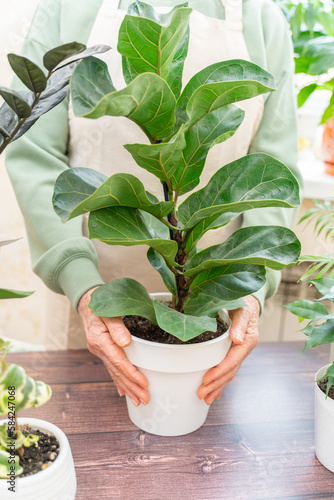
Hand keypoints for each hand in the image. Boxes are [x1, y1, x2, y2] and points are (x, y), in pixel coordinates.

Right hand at [78, 286, 149, 406]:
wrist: (86, 299)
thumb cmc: (99, 302)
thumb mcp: (107, 311)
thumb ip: (116, 327)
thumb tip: (126, 343)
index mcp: (100, 340)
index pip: (119, 361)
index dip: (132, 374)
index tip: (144, 383)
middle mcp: (99, 349)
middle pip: (117, 372)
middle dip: (132, 387)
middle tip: (146, 399)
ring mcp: (99, 351)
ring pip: (115, 373)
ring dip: (127, 388)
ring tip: (138, 400)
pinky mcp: (102, 350)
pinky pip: (111, 369)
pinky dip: (118, 381)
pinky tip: (123, 392)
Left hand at [197, 295, 259, 404]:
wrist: (250, 300)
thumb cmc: (245, 302)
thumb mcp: (243, 308)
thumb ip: (240, 323)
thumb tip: (237, 339)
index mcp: (248, 340)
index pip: (232, 360)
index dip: (219, 371)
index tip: (206, 380)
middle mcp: (244, 348)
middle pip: (230, 371)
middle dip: (215, 384)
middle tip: (201, 394)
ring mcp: (240, 351)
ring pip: (229, 373)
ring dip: (217, 386)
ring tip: (206, 398)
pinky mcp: (234, 351)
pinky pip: (228, 368)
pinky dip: (221, 380)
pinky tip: (215, 391)